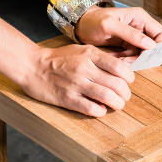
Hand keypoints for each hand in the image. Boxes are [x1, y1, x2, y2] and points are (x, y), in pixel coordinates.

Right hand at [18, 43, 134, 116]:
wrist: (32, 66)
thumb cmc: (58, 58)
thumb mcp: (81, 50)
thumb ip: (100, 58)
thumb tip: (121, 69)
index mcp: (90, 55)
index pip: (120, 67)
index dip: (129, 78)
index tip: (128, 82)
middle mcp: (84, 69)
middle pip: (117, 85)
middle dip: (125, 94)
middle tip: (124, 97)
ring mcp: (76, 84)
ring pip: (108, 97)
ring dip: (117, 104)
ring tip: (116, 105)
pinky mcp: (67, 99)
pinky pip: (91, 109)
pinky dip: (101, 111)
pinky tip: (100, 110)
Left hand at [76, 5, 161, 54]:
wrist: (80, 24)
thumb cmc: (93, 20)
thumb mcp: (109, 25)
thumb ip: (130, 34)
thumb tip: (150, 45)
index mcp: (140, 18)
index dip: (159, 47)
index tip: (147, 56)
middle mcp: (140, 27)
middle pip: (154, 46)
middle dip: (145, 56)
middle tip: (130, 61)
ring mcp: (134, 37)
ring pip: (144, 53)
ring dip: (135, 60)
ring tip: (121, 61)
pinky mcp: (127, 45)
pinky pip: (134, 56)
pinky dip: (127, 60)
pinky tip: (117, 60)